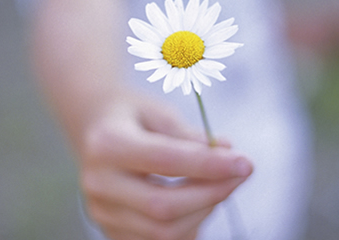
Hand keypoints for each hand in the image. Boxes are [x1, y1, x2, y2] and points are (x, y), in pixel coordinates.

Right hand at [77, 93, 252, 239]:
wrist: (94, 128)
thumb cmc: (132, 115)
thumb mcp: (159, 111)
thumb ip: (191, 136)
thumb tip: (229, 154)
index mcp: (107, 144)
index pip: (165, 161)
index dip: (209, 166)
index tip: (244, 162)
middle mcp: (98, 183)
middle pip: (163, 207)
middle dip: (212, 194)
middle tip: (240, 173)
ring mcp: (101, 212)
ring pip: (164, 232)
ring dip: (204, 211)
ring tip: (218, 184)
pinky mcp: (111, 230)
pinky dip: (189, 225)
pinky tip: (199, 200)